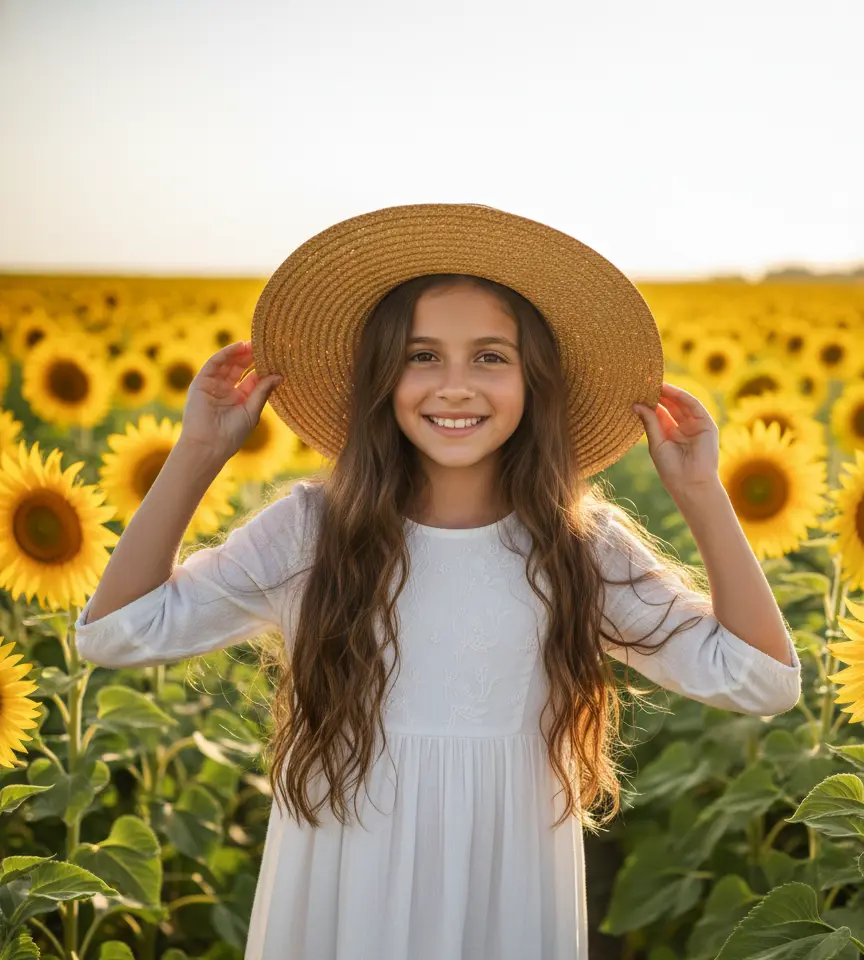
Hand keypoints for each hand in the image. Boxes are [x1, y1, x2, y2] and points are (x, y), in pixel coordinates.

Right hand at [180, 340, 283, 460]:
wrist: (209, 446)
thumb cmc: (232, 434)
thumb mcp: (252, 411)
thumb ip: (262, 391)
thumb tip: (279, 375)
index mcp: (239, 399)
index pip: (252, 378)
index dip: (262, 367)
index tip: (275, 357)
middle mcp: (226, 390)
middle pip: (239, 368)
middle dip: (251, 357)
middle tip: (265, 345)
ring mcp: (213, 386)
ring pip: (227, 364)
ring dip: (239, 352)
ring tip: (253, 343)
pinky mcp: (201, 383)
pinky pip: (214, 363)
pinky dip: (226, 353)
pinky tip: (238, 347)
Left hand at [632, 382, 719, 497]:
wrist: (690, 484)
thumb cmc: (671, 469)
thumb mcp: (656, 443)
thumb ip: (650, 422)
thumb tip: (636, 404)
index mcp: (670, 434)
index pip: (660, 413)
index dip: (650, 402)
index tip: (637, 390)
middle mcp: (683, 428)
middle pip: (671, 406)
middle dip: (659, 394)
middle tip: (645, 382)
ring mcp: (696, 425)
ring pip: (681, 404)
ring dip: (669, 392)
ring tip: (654, 382)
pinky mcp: (707, 424)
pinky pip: (694, 405)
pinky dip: (682, 396)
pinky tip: (669, 389)